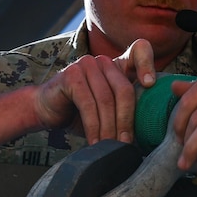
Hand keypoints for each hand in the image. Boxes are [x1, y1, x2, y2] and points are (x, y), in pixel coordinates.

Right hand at [33, 39, 157, 143]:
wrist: (46, 110)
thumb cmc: (80, 112)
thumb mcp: (109, 109)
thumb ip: (127, 110)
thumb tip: (151, 132)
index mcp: (118, 64)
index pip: (140, 50)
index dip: (148, 64)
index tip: (151, 85)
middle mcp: (103, 61)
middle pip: (124, 89)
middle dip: (126, 120)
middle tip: (126, 144)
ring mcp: (86, 65)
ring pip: (106, 100)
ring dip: (109, 128)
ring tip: (111, 147)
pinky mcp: (71, 75)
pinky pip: (88, 104)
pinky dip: (93, 126)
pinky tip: (95, 142)